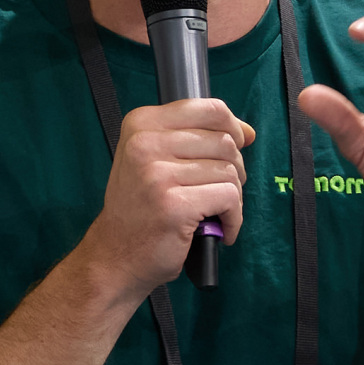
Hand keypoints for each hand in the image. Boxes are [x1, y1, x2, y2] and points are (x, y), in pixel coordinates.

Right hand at [80, 97, 255, 298]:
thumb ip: (196, 138)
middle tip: (216, 192)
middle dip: (234, 169)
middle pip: (224, 142)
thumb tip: (247, 131)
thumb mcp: (154, 159)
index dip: (232, 128)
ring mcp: (158, 174)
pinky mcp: (175, 205)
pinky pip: (229, 199)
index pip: (209, 109)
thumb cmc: (140, 208)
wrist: (115, 255)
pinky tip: (218, 228)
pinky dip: (233, 218)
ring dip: (232, 198)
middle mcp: (145, 144)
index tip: (232, 149)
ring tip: (213, 212)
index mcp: (141, 124)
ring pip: (230, 172)